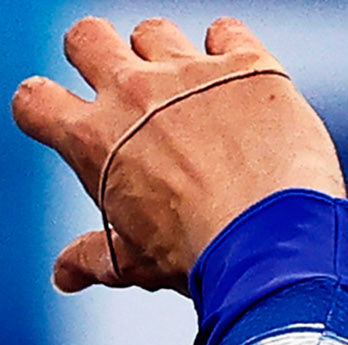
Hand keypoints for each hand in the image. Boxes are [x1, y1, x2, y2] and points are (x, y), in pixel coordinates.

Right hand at [11, 16, 344, 293]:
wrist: (276, 245)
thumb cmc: (205, 258)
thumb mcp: (140, 262)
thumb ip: (97, 256)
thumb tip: (66, 274)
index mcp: (93, 139)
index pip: (34, 99)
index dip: (46, 107)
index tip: (70, 119)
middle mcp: (132, 93)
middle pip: (87, 38)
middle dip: (100, 56)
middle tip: (134, 92)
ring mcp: (189, 74)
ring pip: (155, 31)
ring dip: (167, 55)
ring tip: (195, 92)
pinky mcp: (247, 68)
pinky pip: (227, 32)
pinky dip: (232, 50)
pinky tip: (244, 83)